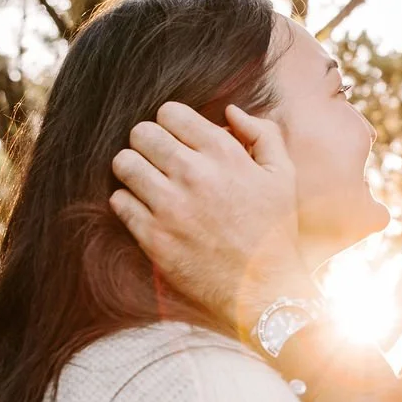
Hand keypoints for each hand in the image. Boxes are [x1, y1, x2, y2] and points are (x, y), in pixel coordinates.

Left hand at [110, 102, 314, 332]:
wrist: (265, 290)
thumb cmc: (274, 232)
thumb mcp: (283, 176)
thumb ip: (262, 133)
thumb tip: (230, 111)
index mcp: (223, 152)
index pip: (169, 112)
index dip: (170, 125)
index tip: (177, 143)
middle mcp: (193, 174)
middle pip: (140, 133)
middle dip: (147, 144)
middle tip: (158, 162)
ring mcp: (169, 206)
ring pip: (123, 163)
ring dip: (132, 171)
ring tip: (147, 184)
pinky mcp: (153, 237)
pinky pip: (118, 202)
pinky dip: (128, 203)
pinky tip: (146, 212)